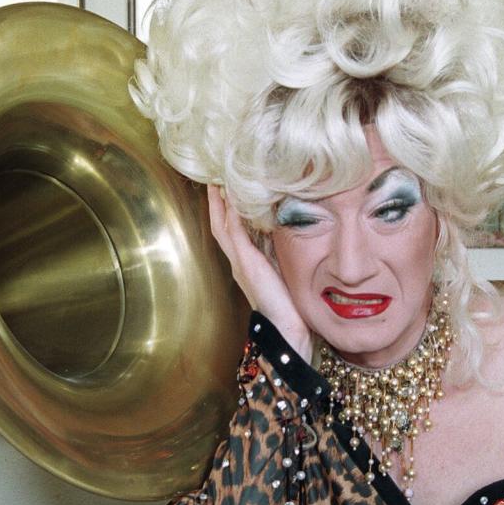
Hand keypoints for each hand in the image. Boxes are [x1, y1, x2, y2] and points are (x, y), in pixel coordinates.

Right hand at [207, 185, 312, 361]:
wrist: (287, 329)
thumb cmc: (288, 304)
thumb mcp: (281, 270)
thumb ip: (278, 252)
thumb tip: (283, 230)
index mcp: (245, 262)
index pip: (229, 229)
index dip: (224, 207)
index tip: (225, 185)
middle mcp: (237, 261)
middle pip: (219, 223)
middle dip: (216, 199)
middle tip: (215, 174)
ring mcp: (239, 262)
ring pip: (222, 225)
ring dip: (219, 201)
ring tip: (219, 178)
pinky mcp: (247, 264)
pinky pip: (234, 233)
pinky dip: (231, 213)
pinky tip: (232, 196)